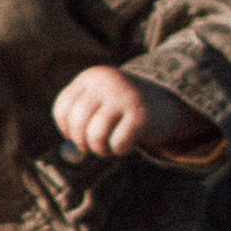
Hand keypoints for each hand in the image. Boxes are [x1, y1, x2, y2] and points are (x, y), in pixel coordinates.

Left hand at [52, 65, 201, 159]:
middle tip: (97, 145)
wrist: (168, 102)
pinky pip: (117, 143)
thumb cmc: (126, 111)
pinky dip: (120, 150)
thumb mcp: (101, 108)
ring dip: (101, 149)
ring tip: (111, 145)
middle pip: (76, 123)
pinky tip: (129, 142)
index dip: (67, 129)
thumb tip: (69, 154)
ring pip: (95, 135)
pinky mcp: (140, 114)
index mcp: (91, 77)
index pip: (62, 108)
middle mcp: (106, 82)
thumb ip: (82, 127)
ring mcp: (124, 96)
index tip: (82, 134)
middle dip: (83, 143)